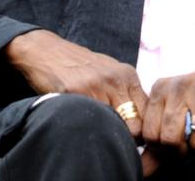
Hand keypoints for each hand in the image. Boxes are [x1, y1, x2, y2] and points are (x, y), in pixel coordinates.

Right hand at [4, 29, 147, 141]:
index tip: (133, 139)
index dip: (142, 131)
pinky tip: (83, 125)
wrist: (48, 51)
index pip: (147, 112)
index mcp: (127, 76)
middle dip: (128, 138)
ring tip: (99, 134)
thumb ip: (126, 92)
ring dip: (108, 135)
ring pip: (115, 126)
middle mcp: (116, 80)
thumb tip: (142, 122)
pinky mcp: (75, 93)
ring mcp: (97, 87)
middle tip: (116, 142)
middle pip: (135, 124)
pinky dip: (89, 128)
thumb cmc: (81, 65)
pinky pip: (91, 120)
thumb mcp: (110, 72)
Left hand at [141, 62, 194, 153]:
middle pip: (168, 139)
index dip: (160, 150)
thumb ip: (156, 140)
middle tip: (189, 147)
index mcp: (160, 89)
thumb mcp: (172, 113)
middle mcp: (178, 86)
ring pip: (194, 141)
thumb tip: (143, 170)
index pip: (149, 134)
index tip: (172, 147)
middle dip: (180, 152)